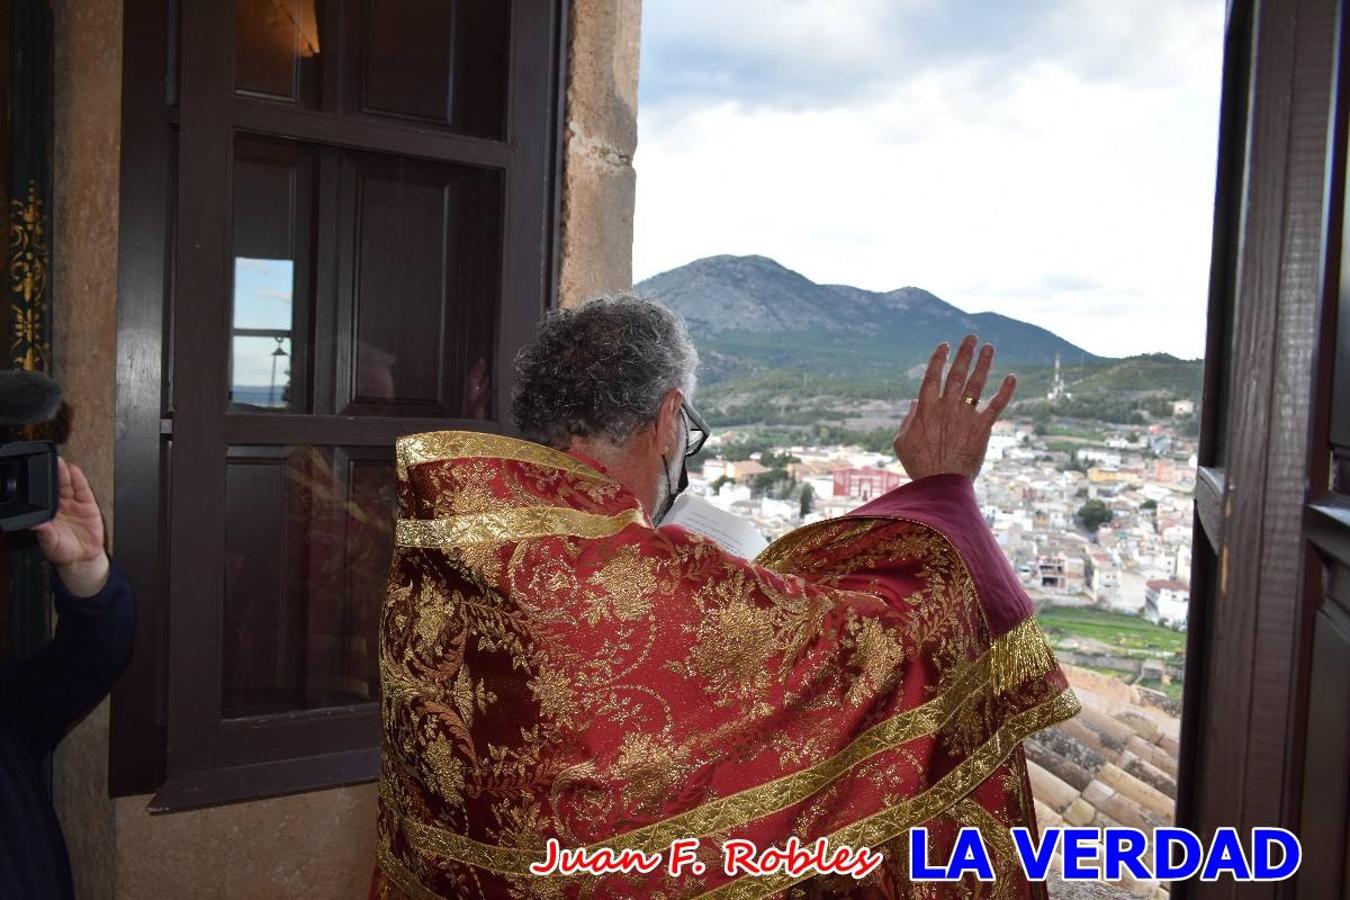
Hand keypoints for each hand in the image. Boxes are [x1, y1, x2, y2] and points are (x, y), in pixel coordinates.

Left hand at [32, 458, 109, 596]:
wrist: (83, 558)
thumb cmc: (63, 551)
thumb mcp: (50, 544)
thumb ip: (44, 533)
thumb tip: (34, 524)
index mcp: (47, 514)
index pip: (42, 496)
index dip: (40, 485)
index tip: (36, 476)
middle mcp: (59, 506)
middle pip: (55, 487)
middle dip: (53, 474)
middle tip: (50, 464)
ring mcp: (73, 504)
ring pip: (68, 485)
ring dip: (65, 474)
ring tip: (62, 465)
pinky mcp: (88, 505)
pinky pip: (83, 490)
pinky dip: (80, 480)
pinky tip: (75, 472)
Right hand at [894, 335, 1016, 480]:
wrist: (941, 485)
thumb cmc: (919, 465)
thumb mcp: (902, 442)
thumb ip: (908, 420)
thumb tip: (914, 403)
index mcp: (926, 409)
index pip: (932, 376)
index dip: (939, 359)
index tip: (944, 345)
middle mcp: (947, 407)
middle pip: (957, 373)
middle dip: (964, 354)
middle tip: (971, 337)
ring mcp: (965, 416)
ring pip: (976, 384)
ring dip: (984, 364)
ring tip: (989, 348)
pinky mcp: (982, 428)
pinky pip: (996, 405)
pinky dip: (1005, 391)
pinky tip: (1012, 378)